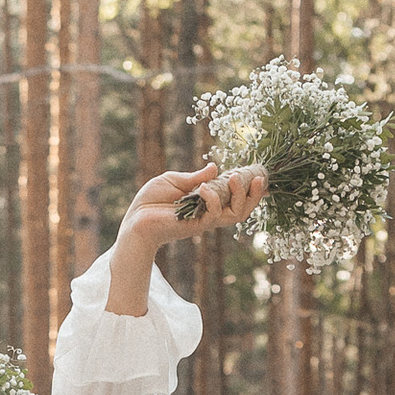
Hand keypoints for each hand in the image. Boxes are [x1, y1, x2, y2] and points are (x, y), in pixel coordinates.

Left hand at [123, 163, 265, 249]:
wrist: (135, 219)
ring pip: (235, 214)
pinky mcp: (195, 226)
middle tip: (258, 177)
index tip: (260, 174)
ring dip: (240, 195)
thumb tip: (215, 167)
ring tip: (234, 177)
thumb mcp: (175, 181)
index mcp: (207, 202)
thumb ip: (195, 177)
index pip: (235, 198)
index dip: (250, 189)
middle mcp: (210, 214)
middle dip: (254, 194)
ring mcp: (204, 221)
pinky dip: (212, 199)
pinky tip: (203, 187)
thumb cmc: (151, 201)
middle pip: (243, 210)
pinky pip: (213, 215)